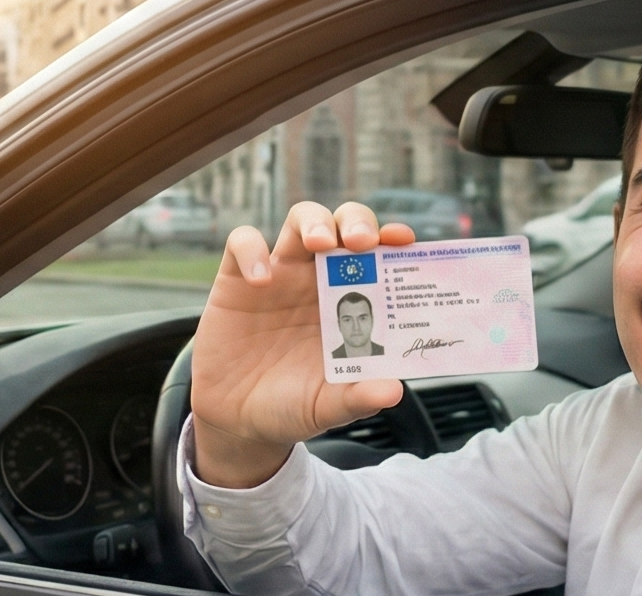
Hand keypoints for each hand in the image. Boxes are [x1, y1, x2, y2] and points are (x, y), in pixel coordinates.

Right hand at [188, 201, 414, 488]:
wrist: (239, 421)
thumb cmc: (292, 405)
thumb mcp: (329, 406)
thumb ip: (359, 397)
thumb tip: (394, 390)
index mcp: (349, 301)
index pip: (377, 256)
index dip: (391, 240)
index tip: (404, 241)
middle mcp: (318, 279)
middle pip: (343, 225)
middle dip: (356, 221)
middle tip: (362, 242)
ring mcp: (279, 275)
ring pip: (300, 220)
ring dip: (313, 221)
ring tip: (318, 243)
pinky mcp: (237, 280)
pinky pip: (242, 244)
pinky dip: (252, 251)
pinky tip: (260, 280)